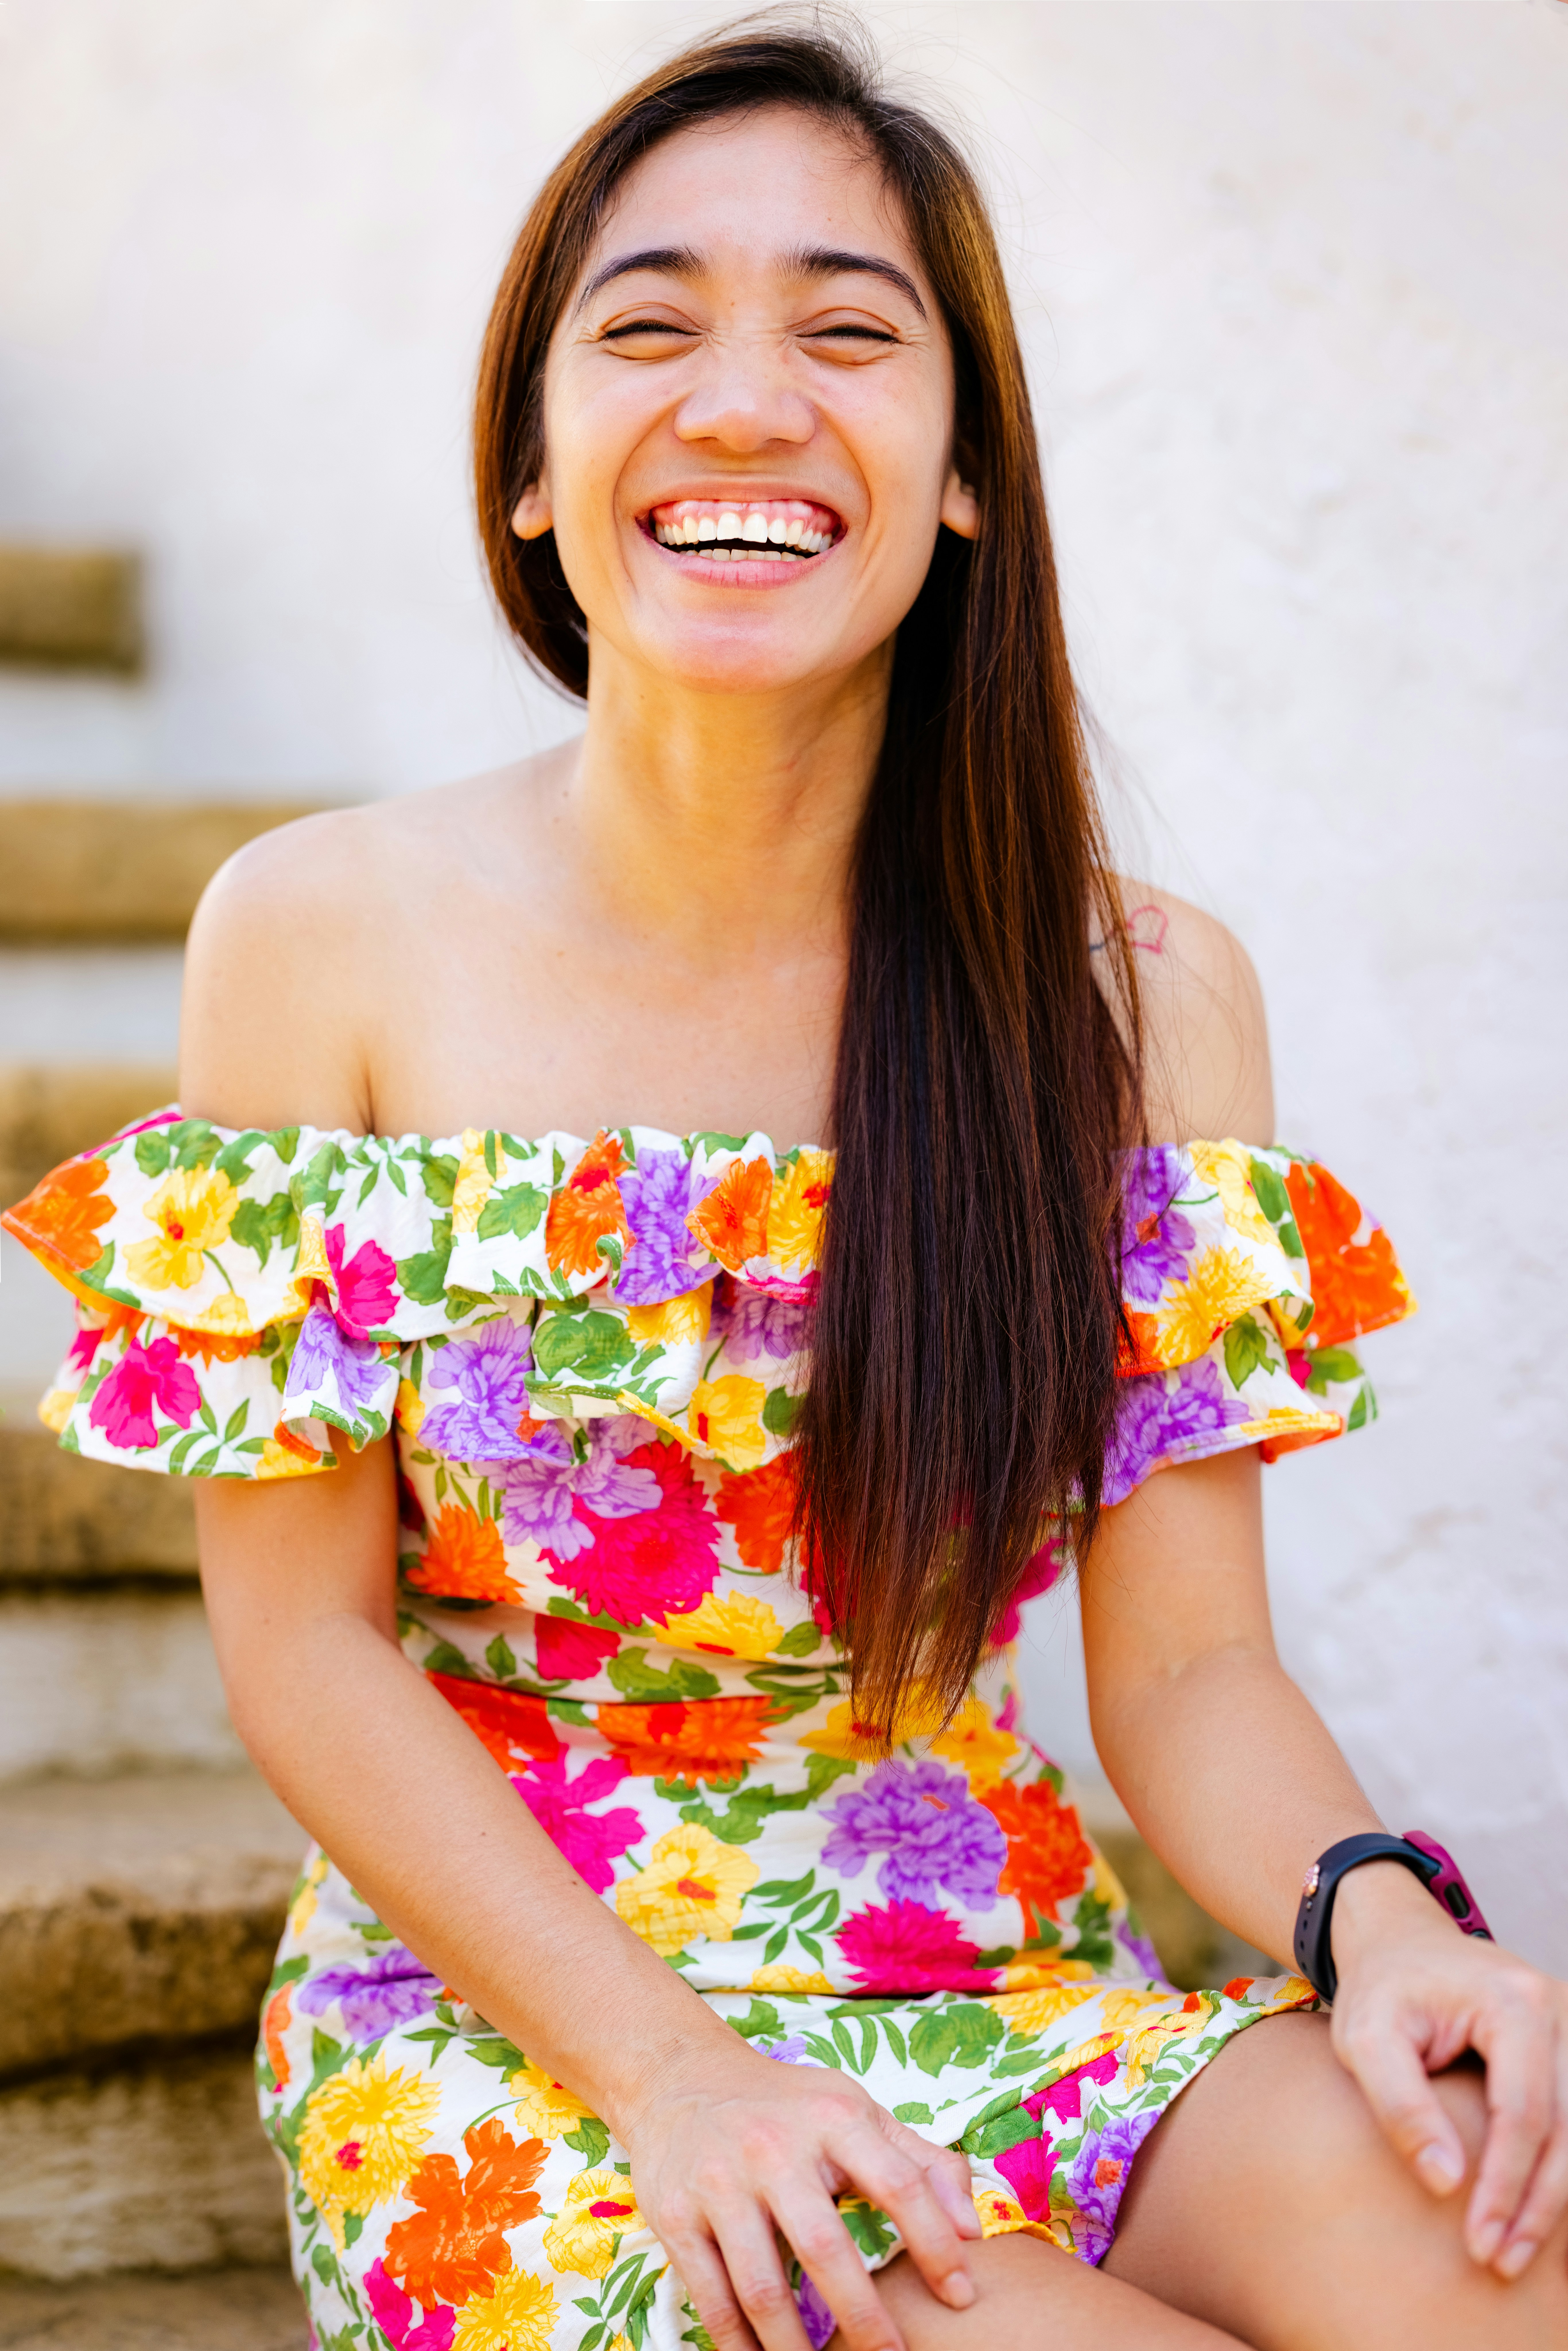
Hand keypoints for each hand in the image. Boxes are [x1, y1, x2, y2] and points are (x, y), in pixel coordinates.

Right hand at [617, 2039, 980, 2350]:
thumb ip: (920, 2162)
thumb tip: (973, 2227)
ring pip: (763, 2288)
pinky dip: (741, 2346)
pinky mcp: (677, 2215)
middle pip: (825, 2250)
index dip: (936, 2244)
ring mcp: (720, 2182)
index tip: (962, 2296)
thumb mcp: (855, 2111)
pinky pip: (713, 2298)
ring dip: (798, 2349)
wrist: (681, 2077)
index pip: (898, 2184)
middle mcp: (773, 2147)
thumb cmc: (787, 2106)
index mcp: (831, 2117)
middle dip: (865, 2319)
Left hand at [1330, 1859, 1567, 2278]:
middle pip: (1566, 2130)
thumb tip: (1444, 2183)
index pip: (1523, 2113)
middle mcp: (1558, 2011)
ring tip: (1516, 2252)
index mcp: (1513, 2002)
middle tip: (1500, 2262)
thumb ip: (1400, 2104)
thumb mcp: (1365, 2037)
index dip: (1505, 2185)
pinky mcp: (1567, 2051)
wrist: (1400, 1943)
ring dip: (1555, 2198)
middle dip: (1537, 2206)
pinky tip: (1537, 2212)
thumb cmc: (1381, 1989)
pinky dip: (1560, 2168)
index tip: (1479, 2242)